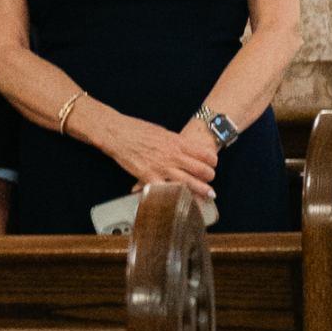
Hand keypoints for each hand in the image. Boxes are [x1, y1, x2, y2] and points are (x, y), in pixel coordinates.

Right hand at [95, 113, 215, 193]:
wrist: (118, 133)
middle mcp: (172, 155)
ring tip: (208, 195)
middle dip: (209, 177)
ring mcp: (161, 167)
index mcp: (177, 142)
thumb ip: (175, 142)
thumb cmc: (138, 130)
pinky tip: (181, 201)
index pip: (204, 154)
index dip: (212, 161)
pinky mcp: (148, 176)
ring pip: (187, 182)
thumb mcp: (163, 132)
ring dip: (200, 190)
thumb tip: (185, 147)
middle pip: (200, 169)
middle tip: (211, 182)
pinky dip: (173, 196)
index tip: (213, 165)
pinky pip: (165, 190)